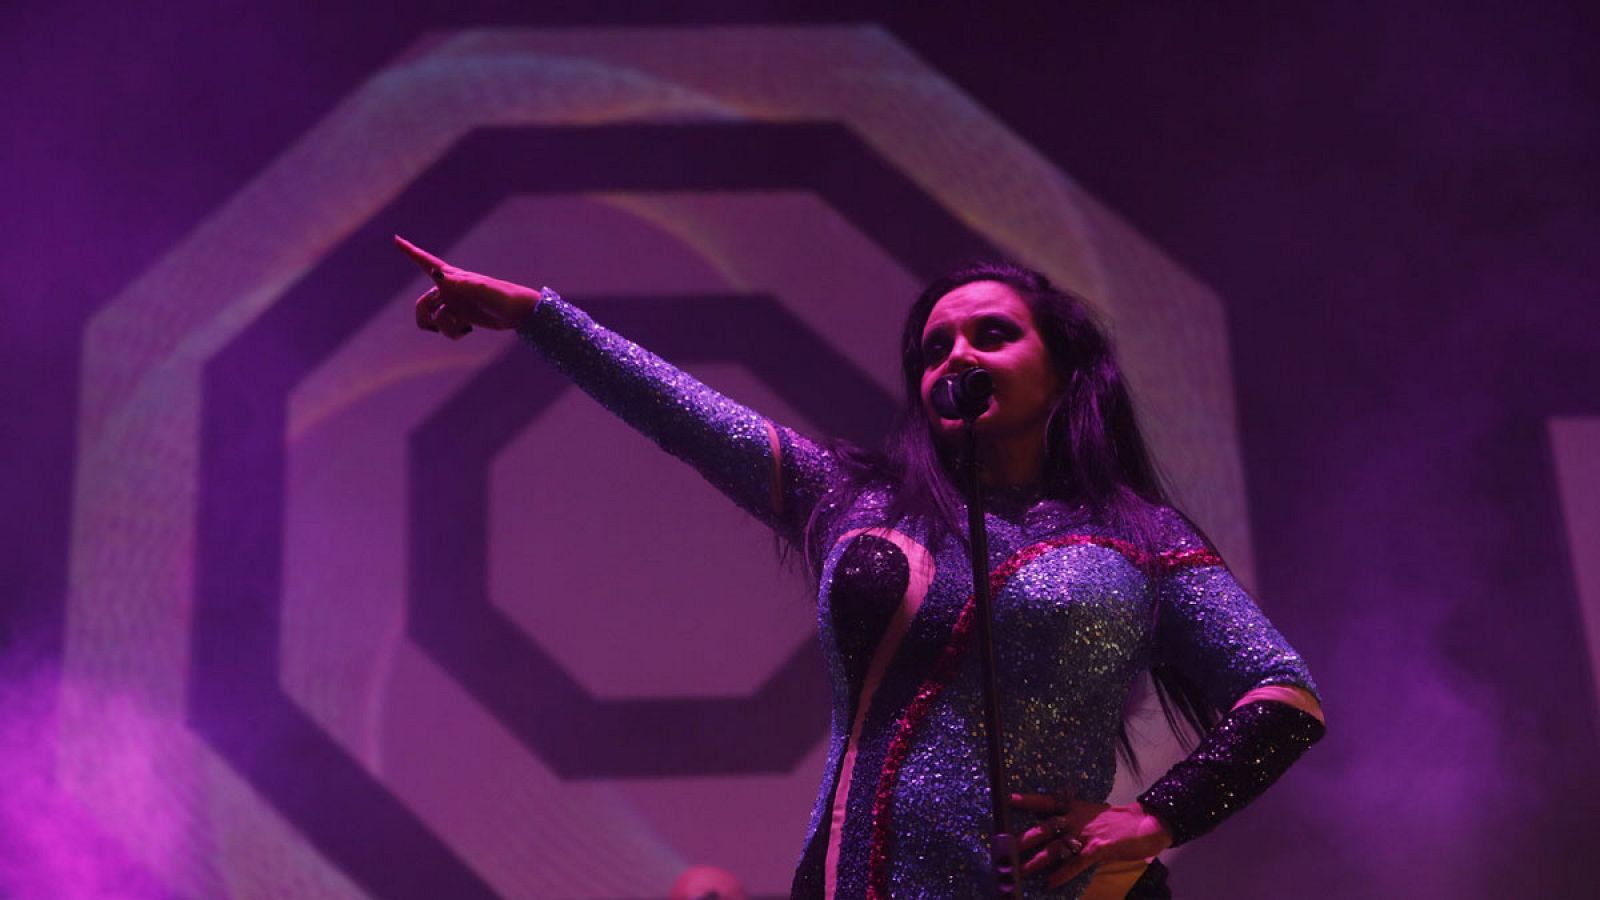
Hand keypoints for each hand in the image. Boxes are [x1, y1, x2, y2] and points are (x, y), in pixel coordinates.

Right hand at [395, 235, 542, 338]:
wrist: (519, 313)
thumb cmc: (502, 296)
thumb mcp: (481, 288)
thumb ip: (460, 282)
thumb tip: (436, 273)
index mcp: (453, 277)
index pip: (427, 262)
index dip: (410, 251)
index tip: (396, 239)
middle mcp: (450, 290)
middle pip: (422, 304)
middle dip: (424, 316)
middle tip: (432, 325)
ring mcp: (455, 304)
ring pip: (432, 319)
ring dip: (441, 327)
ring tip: (460, 328)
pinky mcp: (462, 318)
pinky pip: (445, 329)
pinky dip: (452, 333)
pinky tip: (467, 329)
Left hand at [1011, 791, 1172, 889]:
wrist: (1146, 823)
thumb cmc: (1117, 821)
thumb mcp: (1091, 813)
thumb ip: (1071, 818)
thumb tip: (1050, 826)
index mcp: (1074, 808)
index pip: (1047, 802)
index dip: (1027, 800)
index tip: (1008, 799)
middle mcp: (1076, 819)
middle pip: (1045, 828)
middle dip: (1024, 838)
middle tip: (1004, 846)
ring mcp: (1087, 834)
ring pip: (1056, 847)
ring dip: (1037, 860)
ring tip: (1020, 870)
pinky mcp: (1099, 849)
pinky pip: (1076, 864)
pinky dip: (1062, 874)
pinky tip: (1050, 883)